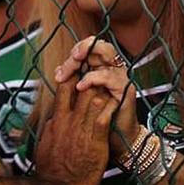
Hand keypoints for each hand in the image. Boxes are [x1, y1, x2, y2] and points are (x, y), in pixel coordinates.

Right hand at [35, 72, 113, 184]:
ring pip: (95, 98)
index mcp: (58, 119)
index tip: (79, 71)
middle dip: (91, 77)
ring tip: (110, 81)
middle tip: (99, 69)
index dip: (72, 76)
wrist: (62, 184)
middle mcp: (70, 119)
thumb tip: (53, 118)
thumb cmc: (53, 167)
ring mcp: (83, 127)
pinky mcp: (96, 137)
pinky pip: (105, 115)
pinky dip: (111, 105)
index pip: (64, 89)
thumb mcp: (46, 141)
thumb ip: (52, 127)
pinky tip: (117, 98)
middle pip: (81, 89)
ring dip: (103, 88)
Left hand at [54, 36, 138, 158]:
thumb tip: (58, 70)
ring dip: (80, 62)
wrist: (117, 138)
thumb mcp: (82, 96)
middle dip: (78, 52)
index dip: (75, 51)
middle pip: (98, 46)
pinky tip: (80, 87)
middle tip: (64, 67)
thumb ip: (73, 81)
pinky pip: (108, 76)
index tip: (61, 69)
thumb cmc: (100, 117)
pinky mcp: (125, 88)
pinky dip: (92, 79)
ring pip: (103, 54)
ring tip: (66, 75)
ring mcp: (121, 76)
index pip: (90, 47)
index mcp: (104, 66)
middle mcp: (114, 67)